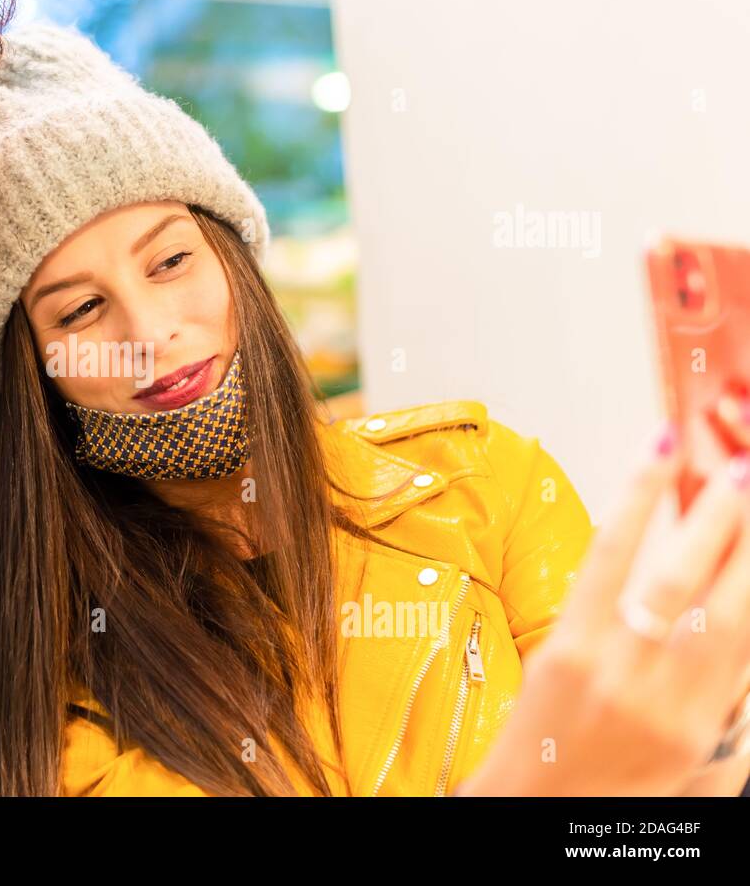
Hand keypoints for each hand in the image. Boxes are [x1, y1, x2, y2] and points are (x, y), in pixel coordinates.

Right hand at [459, 409, 749, 795]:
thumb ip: (601, 621)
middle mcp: (622, 678)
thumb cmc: (535, 744)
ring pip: (729, 625)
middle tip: (738, 473)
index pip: (611, 551)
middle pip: (681, 581)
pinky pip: (744, 680)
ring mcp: (671, 713)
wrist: (540, 821)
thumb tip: (665, 569)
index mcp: (570, 653)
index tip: (662, 442)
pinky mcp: (705, 746)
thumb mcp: (550, 669)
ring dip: (749, 566)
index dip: (639, 490)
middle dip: (717, 520)